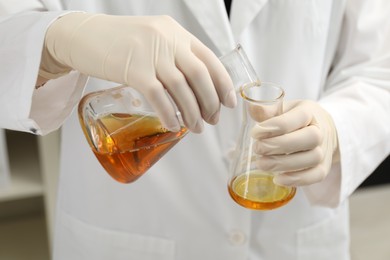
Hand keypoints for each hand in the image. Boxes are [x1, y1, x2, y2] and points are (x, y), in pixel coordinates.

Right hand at [40, 13, 235, 132]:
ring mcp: (151, 54)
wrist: (82, 34)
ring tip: (195, 128)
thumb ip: (173, 54)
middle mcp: (168, 40)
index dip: (223, 84)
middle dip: (210, 103)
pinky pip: (159, 97)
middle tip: (212, 120)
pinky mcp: (133, 70)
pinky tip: (173, 126)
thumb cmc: (118, 41)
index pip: (210, 59)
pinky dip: (169, 114)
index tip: (229, 103)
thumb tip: (194, 87)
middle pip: (200, 76)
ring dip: (192, 113)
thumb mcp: (153, 38)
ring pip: (182, 89)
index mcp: (176, 33)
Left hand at [250, 100, 338, 185]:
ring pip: (311, 159)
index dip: (274, 126)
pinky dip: (297, 179)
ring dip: (284, 163)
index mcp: (309, 112)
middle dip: (280, 145)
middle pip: (309, 138)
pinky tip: (278, 179)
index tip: (255, 133)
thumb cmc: (296, 119)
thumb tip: (251, 108)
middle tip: (257, 149)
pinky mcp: (323, 168)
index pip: (297, 117)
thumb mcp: (283, 109)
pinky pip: (315, 176)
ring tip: (262, 164)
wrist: (322, 129)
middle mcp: (321, 131)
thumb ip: (267, 110)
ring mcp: (323, 151)